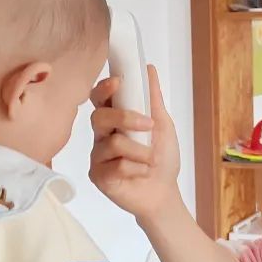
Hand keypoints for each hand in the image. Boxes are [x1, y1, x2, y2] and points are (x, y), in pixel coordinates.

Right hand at [90, 65, 181, 221]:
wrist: (164, 191)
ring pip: (111, 143)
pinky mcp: (98, 175)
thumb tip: (149, 69)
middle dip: (124, 118)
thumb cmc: (162, 158)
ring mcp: (98, 155)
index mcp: (115, 118)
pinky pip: (115, 166)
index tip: (118, 82)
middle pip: (99, 116)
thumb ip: (153, 99)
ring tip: (150, 160)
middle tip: (148, 126)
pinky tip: (141, 174)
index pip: (100, 97)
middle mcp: (102, 134)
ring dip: (139, 151)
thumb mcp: (162, 125)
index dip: (104, 88)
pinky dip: (136, 169)